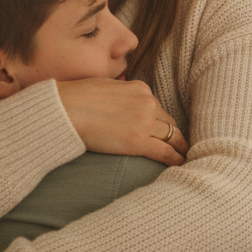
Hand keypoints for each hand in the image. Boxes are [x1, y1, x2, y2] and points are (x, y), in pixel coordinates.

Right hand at [57, 77, 188, 163]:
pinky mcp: (139, 140)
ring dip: (180, 147)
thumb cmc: (76, 98)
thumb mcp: (105, 86)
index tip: (164, 130)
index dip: (162, 121)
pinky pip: (165, 151)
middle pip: (169, 122)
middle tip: (181, 145)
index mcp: (140, 89)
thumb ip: (118, 95)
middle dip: (175, 134)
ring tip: (184, 157)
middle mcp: (147, 102)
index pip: (157, 108)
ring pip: (172, 136)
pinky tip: (179, 164)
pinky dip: (175, 158)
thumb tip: (117, 101)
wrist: (66, 109)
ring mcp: (145, 121)